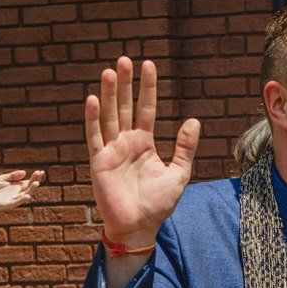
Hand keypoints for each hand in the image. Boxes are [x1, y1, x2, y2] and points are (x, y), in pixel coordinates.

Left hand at [0, 169, 44, 213]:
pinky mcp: (7, 204)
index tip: (41, 171)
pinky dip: (22, 200)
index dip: (36, 177)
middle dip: (35, 181)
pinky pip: (16, 202)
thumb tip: (24, 172)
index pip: (29, 181)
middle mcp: (17, 193)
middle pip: (29, 187)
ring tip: (36, 183)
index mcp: (16, 186)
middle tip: (39, 174)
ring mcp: (13, 199)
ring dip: (31, 190)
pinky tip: (27, 196)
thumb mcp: (1, 179)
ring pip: (25, 195)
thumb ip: (12, 176)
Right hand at [86, 57, 200, 250]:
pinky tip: (92, 99)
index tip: (148, 64)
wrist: (139, 227)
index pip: (146, 109)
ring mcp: (111, 151)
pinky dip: (93, 118)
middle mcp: (126, 143)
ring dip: (108, 94)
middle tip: (124, 60)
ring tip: (109, 72)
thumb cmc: (158, 205)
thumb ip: (185, 147)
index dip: (147, 87)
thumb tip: (194, 121)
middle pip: (124, 106)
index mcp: (145, 143)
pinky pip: (95, 136)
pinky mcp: (98, 162)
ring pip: (109, 116)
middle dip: (125, 84)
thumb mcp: (179, 174)